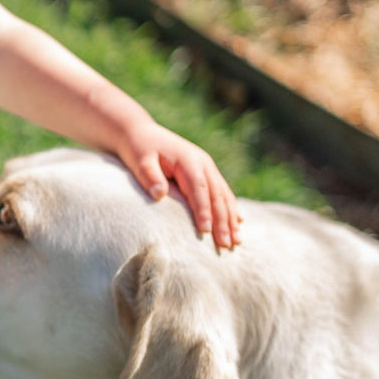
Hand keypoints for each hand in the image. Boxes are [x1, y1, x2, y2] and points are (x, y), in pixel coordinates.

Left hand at [115, 123, 241, 249]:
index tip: (205, 230)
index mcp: (188, 160)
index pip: (199, 188)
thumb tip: (159, 194)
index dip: (203, 209)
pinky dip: (231, 208)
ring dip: (231, 218)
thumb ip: (149, 176)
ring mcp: (207, 167)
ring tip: (236, 241)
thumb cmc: (139, 149)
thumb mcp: (140, 160)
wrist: (142, 133)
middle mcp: (203, 163)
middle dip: (223, 221)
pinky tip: (239, 222)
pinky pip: (222, 192)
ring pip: (224, 195)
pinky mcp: (207, 172)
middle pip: (216, 195)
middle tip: (226, 244)